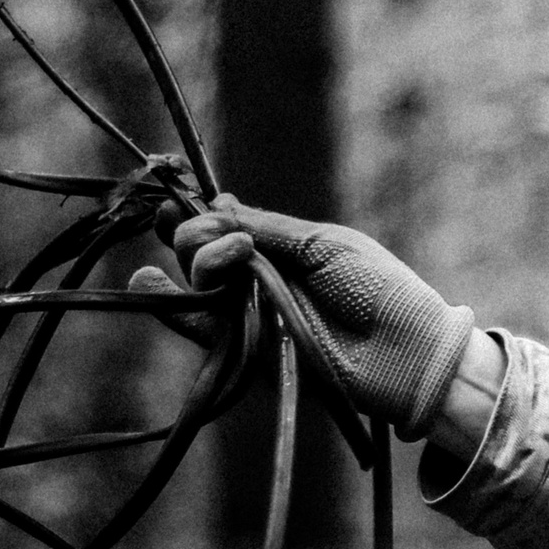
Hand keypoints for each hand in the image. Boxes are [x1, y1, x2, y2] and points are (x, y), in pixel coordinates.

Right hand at [126, 197, 475, 438]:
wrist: (403, 350)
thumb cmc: (378, 289)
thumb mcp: (323, 245)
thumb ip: (267, 229)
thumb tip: (217, 203)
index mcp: (281, 248)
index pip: (225, 226)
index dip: (198, 212)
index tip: (179, 198)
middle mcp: (259, 279)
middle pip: (200, 250)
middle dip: (197, 235)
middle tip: (231, 241)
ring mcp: (249, 314)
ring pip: (196, 283)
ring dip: (198, 262)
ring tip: (227, 258)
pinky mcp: (244, 350)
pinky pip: (197, 326)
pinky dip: (167, 304)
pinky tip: (144, 280)